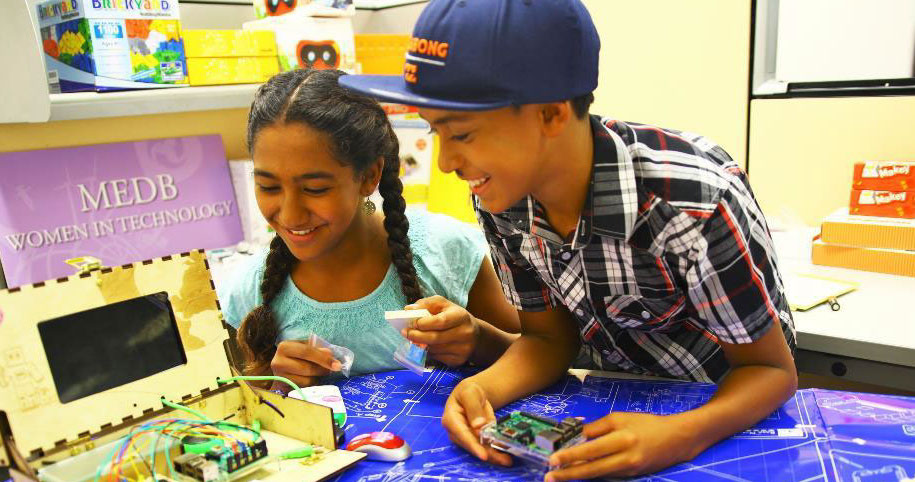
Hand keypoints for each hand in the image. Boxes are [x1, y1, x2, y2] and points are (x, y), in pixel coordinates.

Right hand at [269, 340, 341, 390]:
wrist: (282, 369)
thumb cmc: (296, 356)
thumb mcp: (305, 347)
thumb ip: (318, 350)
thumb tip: (330, 356)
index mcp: (285, 347)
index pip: (307, 351)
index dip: (323, 358)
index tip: (337, 365)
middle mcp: (278, 361)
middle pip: (307, 367)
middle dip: (323, 368)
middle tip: (332, 369)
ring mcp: (279, 376)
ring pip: (307, 379)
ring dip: (318, 376)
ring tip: (321, 372)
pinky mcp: (283, 387)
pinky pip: (304, 387)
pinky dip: (312, 383)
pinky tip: (312, 378)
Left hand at [402, 295, 479, 365]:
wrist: (475, 335)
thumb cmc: (454, 317)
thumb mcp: (443, 305)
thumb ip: (426, 304)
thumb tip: (408, 309)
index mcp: (461, 317)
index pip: (440, 321)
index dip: (423, 323)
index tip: (411, 322)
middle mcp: (465, 334)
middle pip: (435, 338)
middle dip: (416, 336)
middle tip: (405, 333)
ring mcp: (463, 349)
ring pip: (434, 349)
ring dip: (420, 344)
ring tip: (413, 338)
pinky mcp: (458, 361)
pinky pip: (437, 358)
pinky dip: (428, 352)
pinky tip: (426, 345)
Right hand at [442, 379, 512, 465]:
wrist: (473, 394)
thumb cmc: (468, 391)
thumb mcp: (470, 394)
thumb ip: (473, 408)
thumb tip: (478, 426)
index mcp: (451, 419)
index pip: (462, 434)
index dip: (472, 445)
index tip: (483, 455)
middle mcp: (456, 432)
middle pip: (471, 445)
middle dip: (487, 453)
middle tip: (504, 461)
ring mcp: (465, 438)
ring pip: (479, 449)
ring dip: (493, 456)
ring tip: (508, 460)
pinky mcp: (475, 440)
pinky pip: (484, 448)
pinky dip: (495, 452)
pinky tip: (505, 456)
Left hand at [546, 412, 696, 480]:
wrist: (677, 439)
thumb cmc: (647, 424)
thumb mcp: (621, 417)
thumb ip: (598, 427)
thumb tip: (578, 435)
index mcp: (622, 438)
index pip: (591, 448)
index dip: (571, 455)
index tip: (554, 458)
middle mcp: (626, 457)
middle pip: (592, 468)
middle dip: (569, 473)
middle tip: (550, 475)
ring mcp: (630, 469)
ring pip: (599, 474)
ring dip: (578, 476)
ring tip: (560, 476)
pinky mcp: (633, 476)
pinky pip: (608, 475)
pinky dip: (593, 474)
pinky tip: (580, 473)